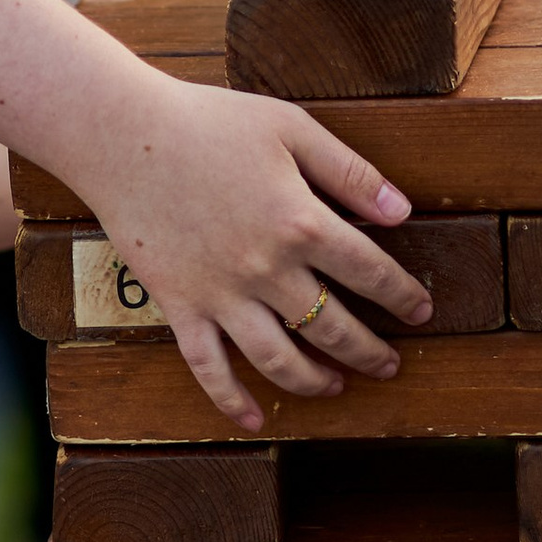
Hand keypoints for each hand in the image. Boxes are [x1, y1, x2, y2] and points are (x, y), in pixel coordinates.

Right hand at [69, 75, 429, 434]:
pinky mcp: (180, 306)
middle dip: (371, 352)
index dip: (403, 295)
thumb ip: (351, 173)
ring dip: (317, 382)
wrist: (121, 136)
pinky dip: (231, 400)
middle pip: (334, 327)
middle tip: (390, 364)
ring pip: (280, 360)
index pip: (371, 272)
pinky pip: (208, 368)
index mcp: (301, 221)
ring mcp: (221, 294)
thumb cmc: (208, 122)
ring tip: (340, 386)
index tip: (420, 310)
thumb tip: (402, 212)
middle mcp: (267, 269)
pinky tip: (253, 419)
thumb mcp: (291, 129)